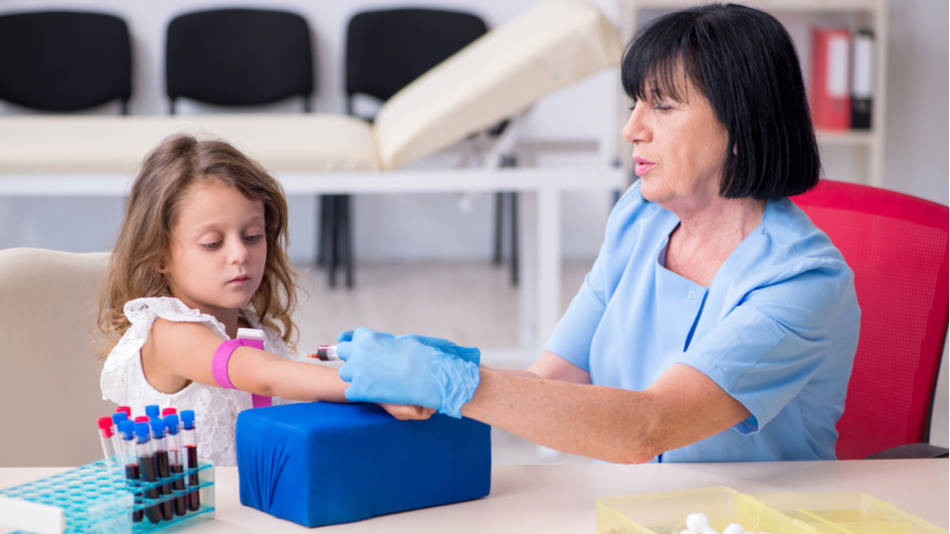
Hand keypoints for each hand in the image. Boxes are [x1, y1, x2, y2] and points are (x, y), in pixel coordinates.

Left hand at [337, 327, 479, 417]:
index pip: (351, 337)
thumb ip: (388, 342)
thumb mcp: (404, 341)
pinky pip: (351, 392)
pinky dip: (361, 394)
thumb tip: (382, 344)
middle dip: (351, 357)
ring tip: (373, 380)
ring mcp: (357, 371)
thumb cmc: (423, 356)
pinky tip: (375, 393)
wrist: (431, 375)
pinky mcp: (359, 390)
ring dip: (355, 376)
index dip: (353, 343)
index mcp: (369, 337)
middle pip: (342, 352)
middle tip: (364, 365)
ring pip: (345, 373)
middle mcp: (358, 351)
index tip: (351, 345)